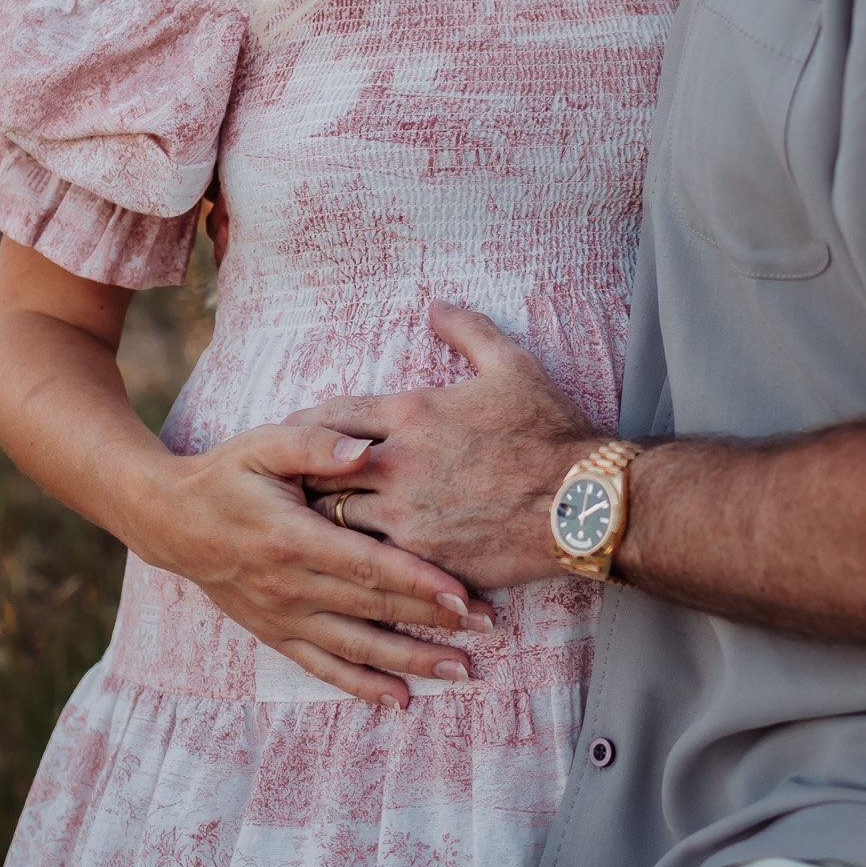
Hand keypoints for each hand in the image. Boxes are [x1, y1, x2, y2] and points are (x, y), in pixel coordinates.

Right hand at [122, 421, 494, 708]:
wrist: (171, 521)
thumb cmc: (227, 474)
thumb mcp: (264, 445)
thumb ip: (315, 444)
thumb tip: (363, 446)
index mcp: (293, 538)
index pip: (367, 565)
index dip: (417, 581)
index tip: (463, 593)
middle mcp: (289, 586)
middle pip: (374, 610)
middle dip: (434, 622)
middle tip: (488, 628)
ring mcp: (282, 616)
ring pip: (356, 648)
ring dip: (410, 662)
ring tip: (461, 672)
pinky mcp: (275, 634)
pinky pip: (323, 667)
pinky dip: (361, 687)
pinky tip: (399, 701)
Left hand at [292, 303, 596, 588]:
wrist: (582, 504)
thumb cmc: (549, 433)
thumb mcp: (513, 366)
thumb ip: (468, 331)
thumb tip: (436, 305)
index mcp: (411, 413)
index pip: (329, 417)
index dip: (302, 427)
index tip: (288, 435)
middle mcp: (397, 463)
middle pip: (317, 470)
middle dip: (298, 476)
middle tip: (283, 484)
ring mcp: (406, 515)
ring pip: (333, 519)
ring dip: (321, 520)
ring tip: (308, 525)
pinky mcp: (421, 559)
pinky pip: (366, 561)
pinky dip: (353, 558)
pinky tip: (346, 561)